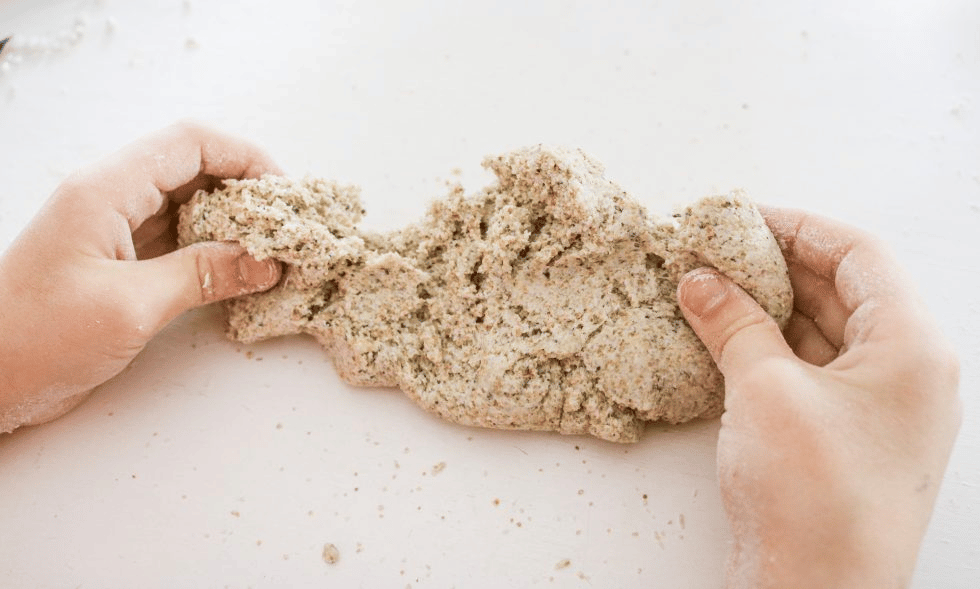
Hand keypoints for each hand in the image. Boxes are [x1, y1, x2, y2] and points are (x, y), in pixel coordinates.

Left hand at [0, 122, 283, 432]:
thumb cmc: (37, 337)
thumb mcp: (130, 306)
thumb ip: (203, 275)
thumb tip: (266, 261)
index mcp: (107, 190)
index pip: (191, 144)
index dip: (246, 158)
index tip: (286, 195)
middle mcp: (111, 200)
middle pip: (193, 169)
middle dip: (246, 191)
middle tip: (288, 226)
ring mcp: (113, 231)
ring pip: (187, 205)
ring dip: (232, 222)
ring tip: (273, 248)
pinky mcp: (117, 265)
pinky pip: (176, 240)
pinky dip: (211, 250)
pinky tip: (239, 270)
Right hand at [677, 207, 960, 587]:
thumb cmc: (812, 493)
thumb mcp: (765, 389)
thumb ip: (733, 322)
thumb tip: (700, 280)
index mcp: (913, 346)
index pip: (859, 254)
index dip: (797, 227)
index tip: (742, 217)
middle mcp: (908, 372)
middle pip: (843, 290)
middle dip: (777, 266)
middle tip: (715, 251)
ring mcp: (881, 408)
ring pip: (825, 331)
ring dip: (769, 307)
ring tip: (710, 288)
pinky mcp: (849, 438)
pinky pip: (813, 371)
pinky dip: (771, 348)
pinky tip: (726, 336)